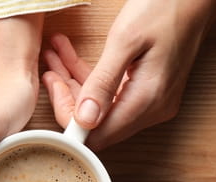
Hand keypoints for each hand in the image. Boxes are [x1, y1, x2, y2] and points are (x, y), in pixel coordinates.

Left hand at [42, 0, 215, 149]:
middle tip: (49, 69)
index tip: (52, 87)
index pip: (97, 135)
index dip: (69, 120)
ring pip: (102, 107)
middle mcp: (152, 110)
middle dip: (68, 98)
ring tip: (54, 56)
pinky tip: (71, 57)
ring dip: (75, 84)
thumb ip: (103, 82)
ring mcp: (152, 102)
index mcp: (147, 101)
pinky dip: (91, 78)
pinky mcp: (149, 91)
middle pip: (97, 124)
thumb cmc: (165, 8)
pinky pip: (112, 94)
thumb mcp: (126, 40)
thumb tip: (84, 120)